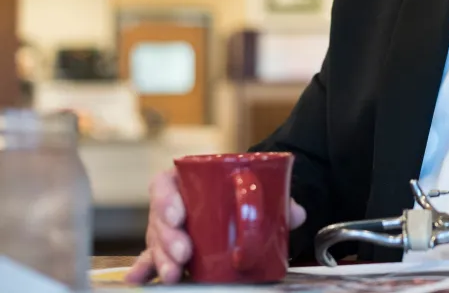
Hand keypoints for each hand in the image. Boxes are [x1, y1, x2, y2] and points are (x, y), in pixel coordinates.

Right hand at [124, 169, 306, 283]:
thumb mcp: (264, 191)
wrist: (250, 204)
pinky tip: (138, 280)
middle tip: (184, 253)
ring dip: (162, 259)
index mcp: (190, 181)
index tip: (178, 216)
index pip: (166, 184)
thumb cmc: (248, 193)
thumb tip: (297, 213)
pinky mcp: (173, 251)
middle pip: (160, 218)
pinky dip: (145, 270)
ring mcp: (171, 229)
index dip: (166, 199)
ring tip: (174, 274)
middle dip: (168, 238)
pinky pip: (153, 260)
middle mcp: (175, 204)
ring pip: (156, 242)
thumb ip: (280, 199)